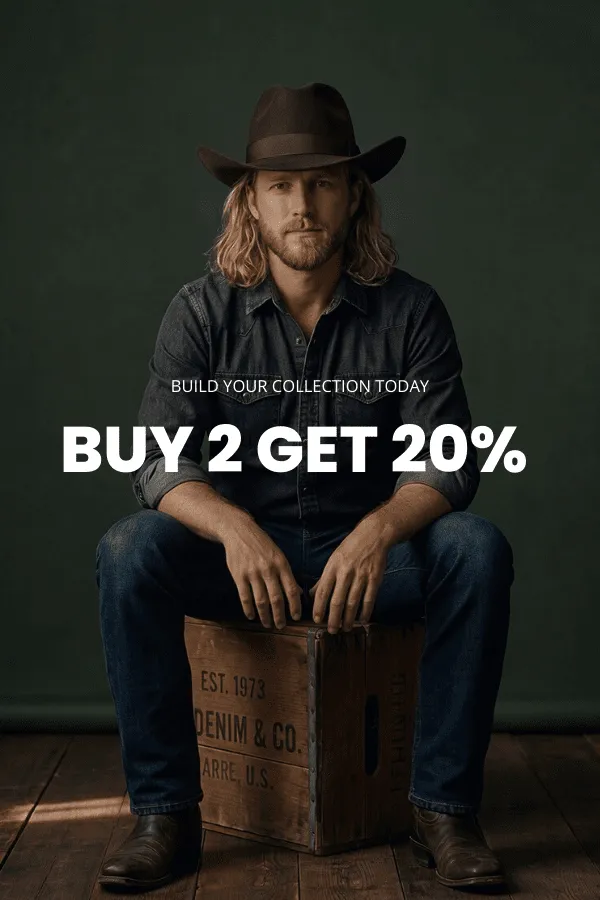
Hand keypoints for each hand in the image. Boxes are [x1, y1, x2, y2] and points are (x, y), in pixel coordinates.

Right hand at [222, 521, 301, 628]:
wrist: (239, 531)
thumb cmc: (261, 544)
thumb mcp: (278, 555)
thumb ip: (287, 574)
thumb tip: (298, 591)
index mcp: (281, 564)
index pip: (291, 589)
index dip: (295, 606)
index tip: (296, 617)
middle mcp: (268, 570)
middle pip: (276, 599)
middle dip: (280, 615)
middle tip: (281, 626)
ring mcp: (253, 573)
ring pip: (261, 601)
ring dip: (265, 616)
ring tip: (268, 624)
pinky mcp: (239, 576)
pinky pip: (245, 597)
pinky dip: (248, 609)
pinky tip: (251, 616)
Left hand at [309, 514, 389, 633]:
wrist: (373, 535)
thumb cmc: (350, 548)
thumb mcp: (333, 560)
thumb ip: (323, 578)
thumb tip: (311, 594)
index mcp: (332, 568)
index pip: (322, 592)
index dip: (318, 608)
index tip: (317, 620)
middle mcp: (345, 573)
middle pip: (337, 601)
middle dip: (333, 619)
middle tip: (331, 630)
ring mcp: (361, 576)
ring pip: (352, 603)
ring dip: (348, 619)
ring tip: (345, 628)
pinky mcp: (374, 579)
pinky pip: (369, 600)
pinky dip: (365, 612)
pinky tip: (362, 620)